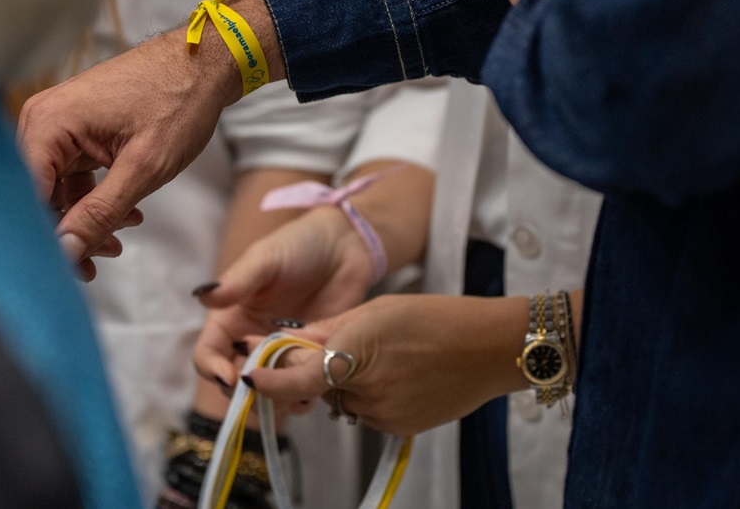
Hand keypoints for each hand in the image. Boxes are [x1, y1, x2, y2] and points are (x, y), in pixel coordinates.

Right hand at [18, 29, 234, 279]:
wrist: (205, 63)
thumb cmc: (178, 101)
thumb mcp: (143, 168)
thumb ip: (100, 213)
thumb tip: (65, 253)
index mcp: (49, 123)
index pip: (25, 196)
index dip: (44, 237)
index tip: (68, 269)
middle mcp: (44, 121)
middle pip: (36, 194)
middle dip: (67, 232)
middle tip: (95, 266)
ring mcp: (60, 124)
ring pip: (56, 189)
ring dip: (85, 219)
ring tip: (119, 243)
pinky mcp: (77, 130)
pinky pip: (72, 175)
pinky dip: (95, 199)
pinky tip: (126, 217)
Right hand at [193, 207, 377, 388]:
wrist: (344, 247)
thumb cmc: (298, 245)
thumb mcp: (265, 259)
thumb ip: (238, 281)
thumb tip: (202, 296)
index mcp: (231, 318)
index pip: (207, 354)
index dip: (212, 369)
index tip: (230, 377)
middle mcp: (250, 341)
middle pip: (234, 383)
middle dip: (245, 392)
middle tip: (265, 390)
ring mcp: (281, 354)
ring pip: (267, 392)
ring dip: (274, 402)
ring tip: (292, 398)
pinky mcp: (310, 360)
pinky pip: (299, 388)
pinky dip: (302, 397)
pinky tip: (312, 395)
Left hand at [245, 295, 530, 436]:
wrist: (490, 349)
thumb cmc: (435, 318)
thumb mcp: (376, 311)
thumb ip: (328, 329)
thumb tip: (288, 340)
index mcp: (357, 351)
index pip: (300, 378)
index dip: (271, 379)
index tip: (250, 374)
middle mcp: (366, 390)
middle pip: (321, 387)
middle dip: (320, 369)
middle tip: (349, 345)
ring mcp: (384, 414)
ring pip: (345, 401)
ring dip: (349, 383)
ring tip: (388, 356)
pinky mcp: (400, 429)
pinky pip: (369, 413)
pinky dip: (372, 396)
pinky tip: (401, 375)